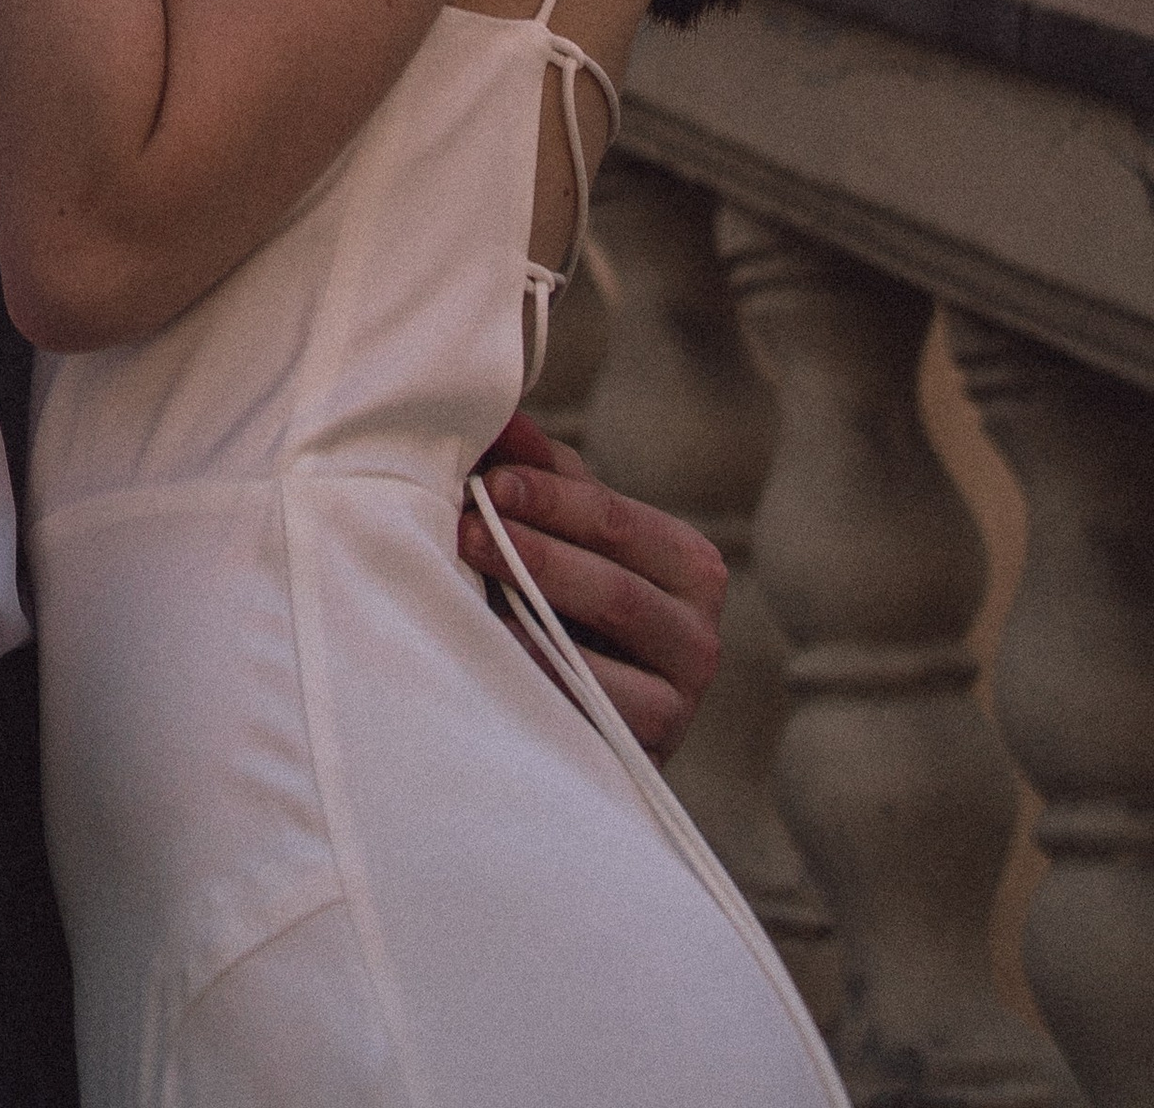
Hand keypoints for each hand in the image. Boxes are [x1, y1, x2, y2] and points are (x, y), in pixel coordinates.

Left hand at [464, 412, 725, 760]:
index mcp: (691, 566)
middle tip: (464, 527)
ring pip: (602, 649)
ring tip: (464, 581)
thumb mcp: (571, 534)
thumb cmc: (576, 605)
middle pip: (612, 584)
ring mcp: (681, 700)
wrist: (591, 719)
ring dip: (527, 609)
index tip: (488, 482)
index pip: (616, 519)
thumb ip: (545, 473)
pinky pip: (590, 709)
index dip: (549, 498)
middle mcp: (700, 634)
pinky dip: (537, 676)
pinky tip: (491, 650)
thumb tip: (503, 414)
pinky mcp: (648, 749)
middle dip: (531, 551)